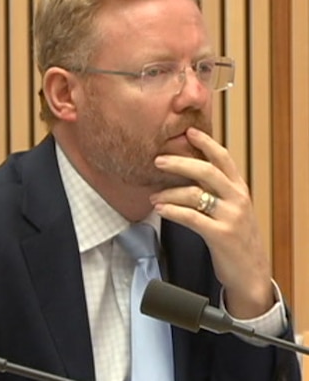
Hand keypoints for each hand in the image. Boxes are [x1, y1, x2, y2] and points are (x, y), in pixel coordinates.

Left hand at [148, 127, 273, 318]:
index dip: (206, 143)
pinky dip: (172, 211)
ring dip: (169, 193)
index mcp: (239, 189)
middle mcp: (238, 199)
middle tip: (158, 160)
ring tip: (153, 196)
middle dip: (180, 162)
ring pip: (195, 194)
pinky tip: (159, 209)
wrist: (251, 273)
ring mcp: (231, 217)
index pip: (223, 159)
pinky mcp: (221, 235)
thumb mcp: (231, 209)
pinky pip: (191, 217)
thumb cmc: (235, 239)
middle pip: (206, 171)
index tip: (188, 132)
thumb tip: (187, 171)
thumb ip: (215, 191)